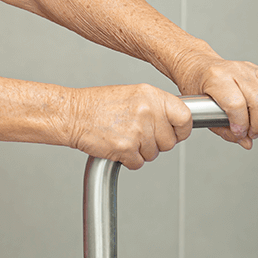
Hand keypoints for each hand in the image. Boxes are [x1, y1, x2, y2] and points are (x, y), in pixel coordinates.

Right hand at [68, 84, 193, 169]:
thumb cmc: (97, 105)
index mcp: (151, 96)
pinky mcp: (126, 148)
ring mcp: (137, 130)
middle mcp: (147, 111)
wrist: (72, 114)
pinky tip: (116, 145)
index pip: (184, 117)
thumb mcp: (132, 95)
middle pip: (169, 141)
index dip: (181, 130)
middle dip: (155, 144)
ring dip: (139, 152)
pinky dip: (127, 160)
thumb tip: (174, 122)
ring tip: (123, 137)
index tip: (176, 133)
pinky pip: (138, 163)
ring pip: (153, 154)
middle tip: (137, 135)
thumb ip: (155, 106)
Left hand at [172, 54, 257, 148]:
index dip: (241, 123)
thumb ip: (223, 129)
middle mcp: (234, 70)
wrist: (197, 65)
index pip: (235, 103)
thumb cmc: (197, 85)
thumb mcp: (200, 109)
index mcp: (216, 78)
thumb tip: (245, 142)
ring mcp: (248, 68)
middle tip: (254, 133)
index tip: (241, 133)